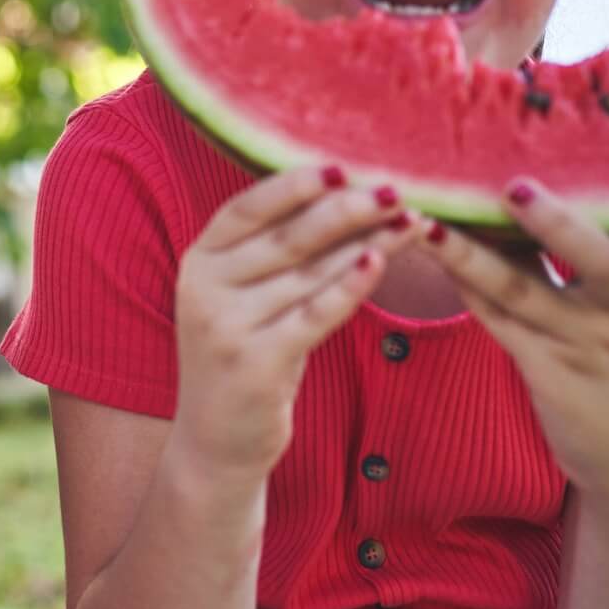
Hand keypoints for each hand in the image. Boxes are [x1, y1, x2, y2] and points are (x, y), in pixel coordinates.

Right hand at [171, 165, 418, 480]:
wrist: (216, 440)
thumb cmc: (246, 355)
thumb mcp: (243, 298)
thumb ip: (274, 253)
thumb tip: (341, 195)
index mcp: (199, 261)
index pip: (247, 207)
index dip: (294, 185)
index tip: (342, 167)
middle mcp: (205, 289)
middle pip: (287, 236)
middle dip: (347, 209)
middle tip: (394, 190)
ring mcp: (228, 327)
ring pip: (310, 272)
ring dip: (366, 243)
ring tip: (409, 222)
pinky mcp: (257, 363)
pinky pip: (315, 314)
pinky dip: (350, 285)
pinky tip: (381, 261)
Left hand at [413, 181, 608, 511]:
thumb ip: (588, 253)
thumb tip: (533, 178)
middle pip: (601, 264)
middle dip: (558, 225)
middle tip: (516, 187)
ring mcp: (580, 346)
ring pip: (521, 290)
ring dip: (473, 252)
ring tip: (431, 221)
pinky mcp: (545, 373)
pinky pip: (497, 322)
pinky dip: (464, 284)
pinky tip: (431, 252)